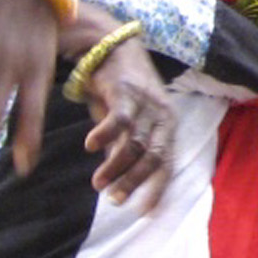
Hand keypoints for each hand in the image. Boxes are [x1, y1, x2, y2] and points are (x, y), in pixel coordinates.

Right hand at [82, 38, 174, 211]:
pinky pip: (118, 119)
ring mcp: (145, 103)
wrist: (113, 45)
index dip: (156, 189)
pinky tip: (90, 147)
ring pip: (134, 143)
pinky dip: (104, 135)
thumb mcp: (129, 121)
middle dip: (133, 182)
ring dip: (115, 166)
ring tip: (97, 183)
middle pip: (152, 157)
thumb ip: (125, 147)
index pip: (167, 163)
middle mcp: (162, 115)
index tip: (143, 212)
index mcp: (168, 125)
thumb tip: (119, 180)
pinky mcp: (126, 91)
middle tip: (114, 200)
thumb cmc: (121, 89)